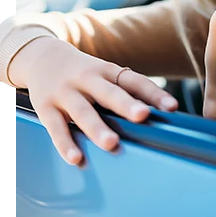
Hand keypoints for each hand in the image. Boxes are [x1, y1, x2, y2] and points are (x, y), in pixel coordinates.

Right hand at [13, 37, 178, 165]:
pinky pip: (55, 127)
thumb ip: (126, 91)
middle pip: (109, 93)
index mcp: (107, 71)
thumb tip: (161, 116)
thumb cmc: (84, 73)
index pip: (134, 81)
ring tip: (112, 144)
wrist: (42, 57)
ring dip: (97, 128)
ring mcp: (65, 92)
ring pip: (83, 111)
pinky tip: (76, 158)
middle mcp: (87, 79)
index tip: (173, 108)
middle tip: (142, 115)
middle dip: (126, 104)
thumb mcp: (104, 74)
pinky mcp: (45, 107)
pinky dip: (65, 143)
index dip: (154, 93)